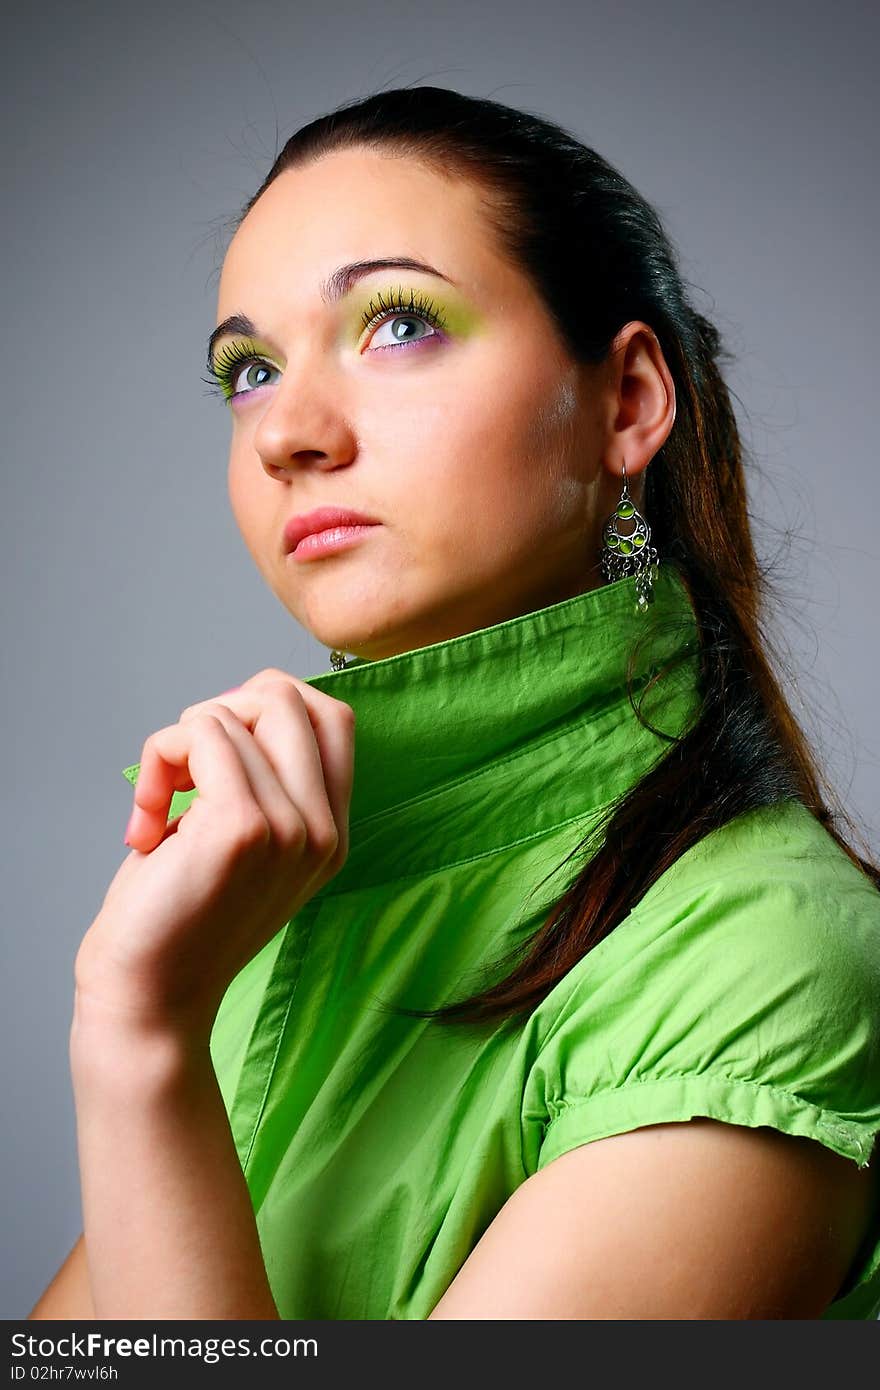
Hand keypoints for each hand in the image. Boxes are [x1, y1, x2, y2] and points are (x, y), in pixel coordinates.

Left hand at [73, 669, 354, 1043]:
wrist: (150, 1001)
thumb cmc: (177, 921)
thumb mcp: (243, 845)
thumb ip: (263, 781)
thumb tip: (240, 701)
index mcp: (331, 835)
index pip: (334, 719)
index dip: (267, 706)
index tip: (215, 750)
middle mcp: (323, 831)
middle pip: (288, 698)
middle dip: (219, 711)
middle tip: (183, 771)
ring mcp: (291, 827)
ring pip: (232, 712)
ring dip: (175, 746)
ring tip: (158, 809)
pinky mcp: (243, 826)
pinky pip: (200, 735)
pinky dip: (160, 759)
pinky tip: (147, 820)